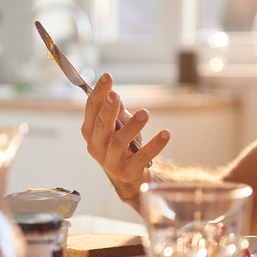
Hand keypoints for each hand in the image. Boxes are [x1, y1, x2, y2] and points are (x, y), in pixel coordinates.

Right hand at [81, 73, 168, 206]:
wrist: (126, 179)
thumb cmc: (120, 147)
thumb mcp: (115, 126)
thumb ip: (115, 110)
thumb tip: (112, 91)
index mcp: (90, 132)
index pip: (91, 109)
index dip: (98, 93)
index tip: (107, 77)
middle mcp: (97, 147)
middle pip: (101, 125)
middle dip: (108, 109)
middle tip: (116, 95)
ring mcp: (111, 161)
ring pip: (119, 142)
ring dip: (132, 126)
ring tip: (145, 114)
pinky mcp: (129, 171)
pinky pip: (142, 156)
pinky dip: (154, 145)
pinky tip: (165, 134)